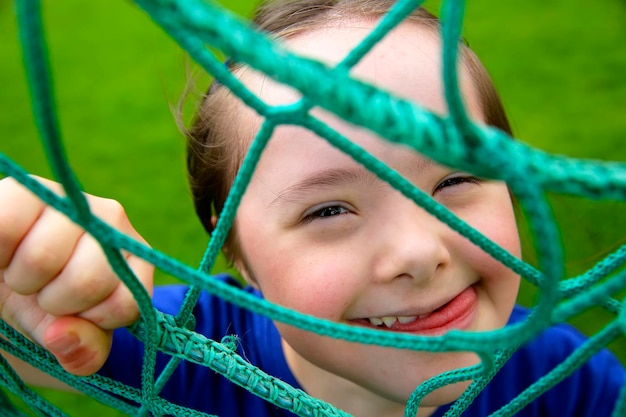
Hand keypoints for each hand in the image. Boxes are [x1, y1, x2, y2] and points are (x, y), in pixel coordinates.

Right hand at [0, 177, 153, 375]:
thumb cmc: (48, 302)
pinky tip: (6, 252)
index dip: (92, 320)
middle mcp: (111, 220)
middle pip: (85, 280)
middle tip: (44, 289)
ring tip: (24, 270)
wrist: (8, 273)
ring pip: (42, 258)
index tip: (77, 312)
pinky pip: (7, 227)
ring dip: (22, 279)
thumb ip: (84, 351)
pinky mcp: (27, 190)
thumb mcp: (73, 334)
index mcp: (135, 257)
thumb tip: (64, 337)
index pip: (124, 302)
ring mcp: (72, 200)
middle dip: (53, 301)